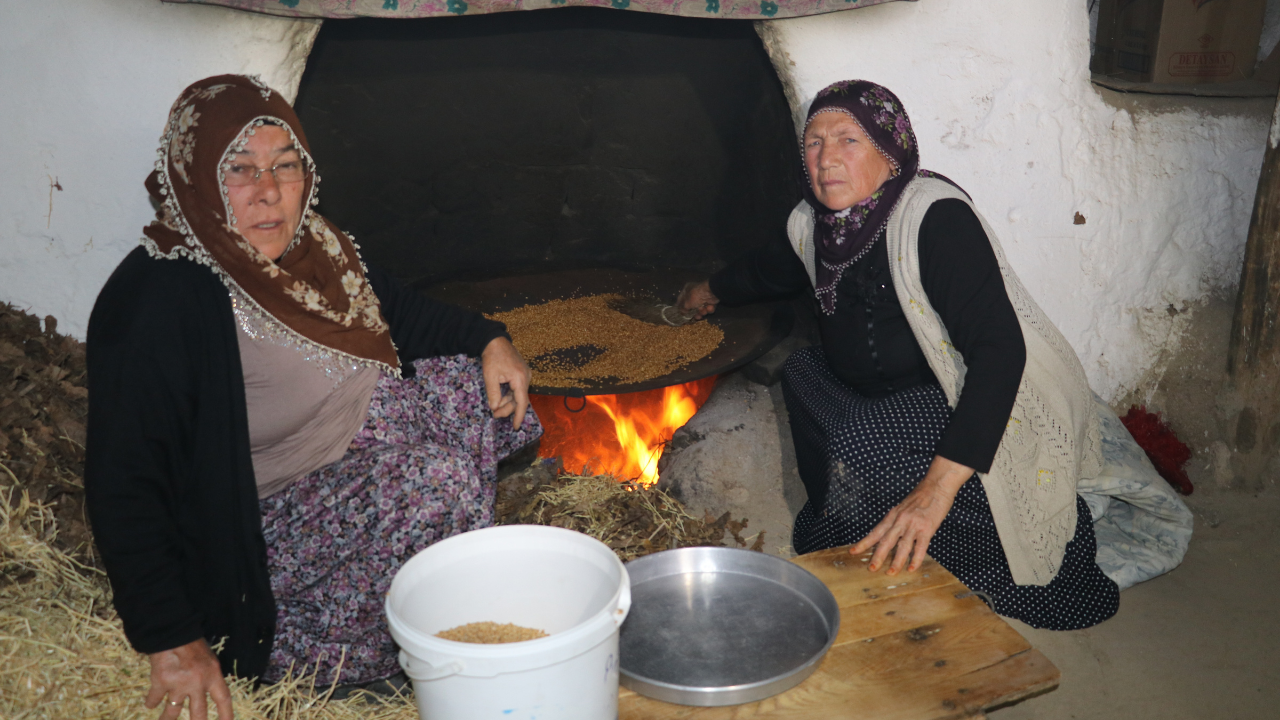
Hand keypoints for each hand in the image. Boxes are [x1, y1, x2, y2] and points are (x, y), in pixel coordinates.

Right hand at [145, 638, 232, 719]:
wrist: (172, 632)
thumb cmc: (192, 642)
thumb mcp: (209, 658)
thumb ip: (209, 675)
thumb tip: (207, 691)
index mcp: (213, 675)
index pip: (223, 699)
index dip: (226, 714)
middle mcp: (197, 683)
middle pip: (199, 713)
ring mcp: (178, 685)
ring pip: (173, 712)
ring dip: (166, 719)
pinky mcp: (161, 682)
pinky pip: (154, 699)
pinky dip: (151, 702)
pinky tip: (150, 704)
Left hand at [481, 336, 530, 427]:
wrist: (495, 340)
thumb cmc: (492, 357)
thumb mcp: (490, 376)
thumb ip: (494, 393)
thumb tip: (495, 407)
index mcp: (520, 379)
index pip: (522, 402)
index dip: (519, 416)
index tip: (516, 427)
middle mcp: (526, 378)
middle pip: (519, 400)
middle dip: (507, 409)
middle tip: (494, 414)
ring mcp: (525, 375)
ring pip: (518, 395)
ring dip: (507, 402)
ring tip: (494, 407)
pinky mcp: (521, 373)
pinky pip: (517, 388)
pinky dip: (508, 395)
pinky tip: (500, 397)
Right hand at [676, 280, 718, 320]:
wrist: (712, 293)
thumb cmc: (696, 296)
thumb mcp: (687, 303)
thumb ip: (683, 309)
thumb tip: (682, 312)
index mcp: (687, 290)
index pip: (681, 299)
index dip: (680, 306)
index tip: (680, 314)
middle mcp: (694, 293)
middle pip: (692, 305)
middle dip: (694, 312)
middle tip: (693, 317)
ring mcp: (703, 297)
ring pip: (701, 308)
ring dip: (702, 312)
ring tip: (703, 311)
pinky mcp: (711, 300)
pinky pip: (708, 308)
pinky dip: (708, 309)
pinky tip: (709, 308)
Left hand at [850, 456, 974, 574]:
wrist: (937, 485)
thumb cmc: (921, 496)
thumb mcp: (903, 507)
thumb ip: (897, 520)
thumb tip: (890, 534)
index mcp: (893, 515)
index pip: (875, 532)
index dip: (864, 543)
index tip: (853, 551)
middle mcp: (900, 520)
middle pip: (886, 541)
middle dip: (877, 556)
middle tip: (871, 568)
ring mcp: (913, 524)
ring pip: (902, 546)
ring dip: (896, 561)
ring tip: (891, 572)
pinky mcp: (927, 528)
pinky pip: (920, 547)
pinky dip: (916, 559)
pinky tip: (911, 568)